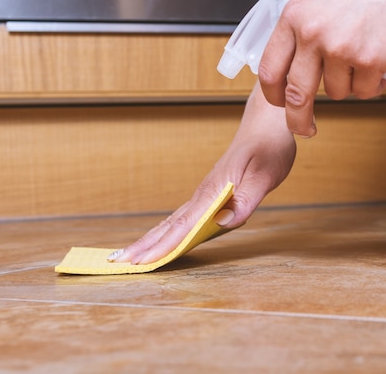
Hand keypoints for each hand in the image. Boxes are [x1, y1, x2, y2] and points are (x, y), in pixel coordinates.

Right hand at [109, 83, 295, 264]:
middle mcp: (204, 192)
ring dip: (151, 238)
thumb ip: (246, 199)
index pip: (185, 223)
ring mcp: (205, 192)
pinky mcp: (211, 193)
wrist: (266, 124)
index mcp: (214, 189)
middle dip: (144, 244)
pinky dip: (169, 231)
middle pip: (170, 223)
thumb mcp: (265, 174)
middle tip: (117, 262)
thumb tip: (223, 222)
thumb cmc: (269, 146)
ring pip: (173, 220)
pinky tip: (161, 239)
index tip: (142, 261)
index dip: (164, 244)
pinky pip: (185, 216)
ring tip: (129, 255)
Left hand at [258, 0, 385, 136]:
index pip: (271, 69)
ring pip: (337, 92)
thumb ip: (301, 23)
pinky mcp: (372, 60)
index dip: (274, 94)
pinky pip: (366, 90)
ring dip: (350, 85)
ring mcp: (343, 48)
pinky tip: (380, 63)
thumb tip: (290, 57)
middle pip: (297, 94)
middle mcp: (314, 34)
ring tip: (364, 59)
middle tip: (305, 128)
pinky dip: (373, 84)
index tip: (281, 104)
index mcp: (295, 16)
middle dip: (298, 119)